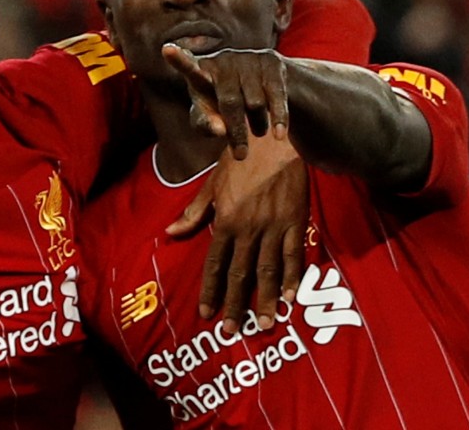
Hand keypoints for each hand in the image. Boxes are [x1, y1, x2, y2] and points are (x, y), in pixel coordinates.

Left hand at [162, 44, 289, 159]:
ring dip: (257, 124)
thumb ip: (206, 125)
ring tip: (256, 127)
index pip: (188, 67)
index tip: (167, 50)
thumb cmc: (222, 103)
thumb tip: (221, 129)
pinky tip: (279, 136)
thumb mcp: (209, 116)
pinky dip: (279, 119)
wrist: (262, 83)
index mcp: (200, 71)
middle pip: (230, 103)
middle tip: (240, 156)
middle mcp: (223, 60)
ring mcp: (247, 58)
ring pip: (256, 103)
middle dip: (236, 132)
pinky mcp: (270, 61)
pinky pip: (276, 97)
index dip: (179, 59)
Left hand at [166, 133, 307, 333]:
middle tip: (233, 330)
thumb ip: (194, 212)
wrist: (272, 138)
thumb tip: (171, 232)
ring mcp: (274, 226)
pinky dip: (293, 276)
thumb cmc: (237, 158)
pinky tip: (289, 296)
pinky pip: (294, 254)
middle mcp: (248, 228)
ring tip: (263, 323)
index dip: (209, 290)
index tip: (205, 314)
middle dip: (235, 304)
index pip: (214, 263)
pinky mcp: (296, 221)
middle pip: (240, 273)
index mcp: (225, 219)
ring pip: (268, 269)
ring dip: (265, 298)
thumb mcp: (211, 184)